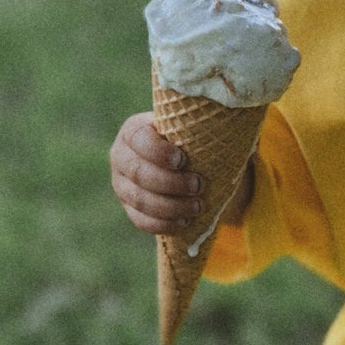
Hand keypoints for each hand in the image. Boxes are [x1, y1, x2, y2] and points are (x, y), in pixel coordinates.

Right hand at [110, 110, 203, 234]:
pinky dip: (164, 224)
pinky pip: (141, 220)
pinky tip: (185, 222)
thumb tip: (223, 120)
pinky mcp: (129, 207)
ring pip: (139, 200)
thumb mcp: (190, 126)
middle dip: (170, 183)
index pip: (138, 139)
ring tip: (198, 206)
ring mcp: (121, 184)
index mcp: (133, 131)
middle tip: (199, 186)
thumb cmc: (190, 138)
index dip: (158, 152)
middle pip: (138, 173)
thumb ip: (198, 123)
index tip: (182, 160)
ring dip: (171, 207)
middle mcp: (121, 156)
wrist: (184, 160)